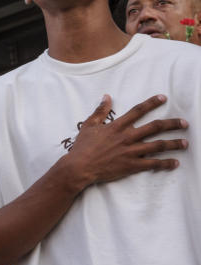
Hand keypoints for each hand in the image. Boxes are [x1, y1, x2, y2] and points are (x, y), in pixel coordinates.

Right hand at [66, 94, 186, 188]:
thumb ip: (100, 111)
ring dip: (173, 144)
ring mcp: (131, 152)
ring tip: (185, 143)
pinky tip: (175, 163)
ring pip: (158, 146)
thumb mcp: (88, 125)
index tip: (163, 98)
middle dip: (172, 124)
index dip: (151, 103)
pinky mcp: (132, 165)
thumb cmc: (82, 147)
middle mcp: (127, 137)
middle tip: (184, 123)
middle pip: (154, 127)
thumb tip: (106, 97)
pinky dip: (165, 163)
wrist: (79, 167)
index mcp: (117, 126)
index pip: (138, 111)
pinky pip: (153, 164)